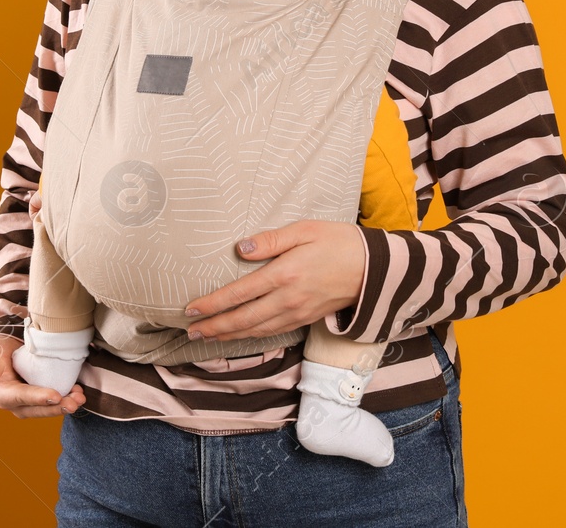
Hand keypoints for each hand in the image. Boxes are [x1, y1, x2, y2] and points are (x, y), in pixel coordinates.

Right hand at [0, 333, 85, 417]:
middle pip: (38, 409)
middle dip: (56, 408)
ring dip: (66, 404)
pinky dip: (69, 396)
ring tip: (80, 398)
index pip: (20, 398)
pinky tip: (79, 391)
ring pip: (49, 407)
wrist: (4, 346)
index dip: (37, 398)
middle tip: (74, 403)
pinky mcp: (43, 394)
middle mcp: (18, 403)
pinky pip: (56, 399)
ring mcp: (32, 400)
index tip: (55, 396)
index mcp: (2, 394)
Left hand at [183, 220, 364, 341]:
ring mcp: (297, 313)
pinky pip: (272, 332)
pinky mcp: (305, 319)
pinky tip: (240, 335)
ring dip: (229, 335)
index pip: (239, 293)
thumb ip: (271, 240)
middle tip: (190, 330)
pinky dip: (251, 336)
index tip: (192, 308)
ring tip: (207, 336)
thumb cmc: (339, 242)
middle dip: (214, 326)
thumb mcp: (305, 229)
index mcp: (284, 274)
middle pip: (243, 318)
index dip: (213, 303)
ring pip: (255, 330)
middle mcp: (287, 299)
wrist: (374, 269)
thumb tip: (241, 248)